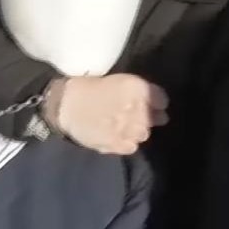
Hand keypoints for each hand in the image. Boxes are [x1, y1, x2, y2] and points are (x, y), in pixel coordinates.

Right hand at [43, 74, 168, 154]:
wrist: (66, 105)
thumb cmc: (90, 88)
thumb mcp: (121, 81)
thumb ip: (143, 93)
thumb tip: (162, 111)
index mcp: (138, 89)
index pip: (162, 100)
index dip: (155, 103)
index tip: (146, 104)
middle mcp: (138, 110)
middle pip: (154, 119)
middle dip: (146, 118)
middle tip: (129, 116)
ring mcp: (130, 130)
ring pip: (144, 134)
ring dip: (135, 130)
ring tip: (120, 126)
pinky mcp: (118, 145)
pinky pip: (131, 147)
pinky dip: (126, 142)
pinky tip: (114, 136)